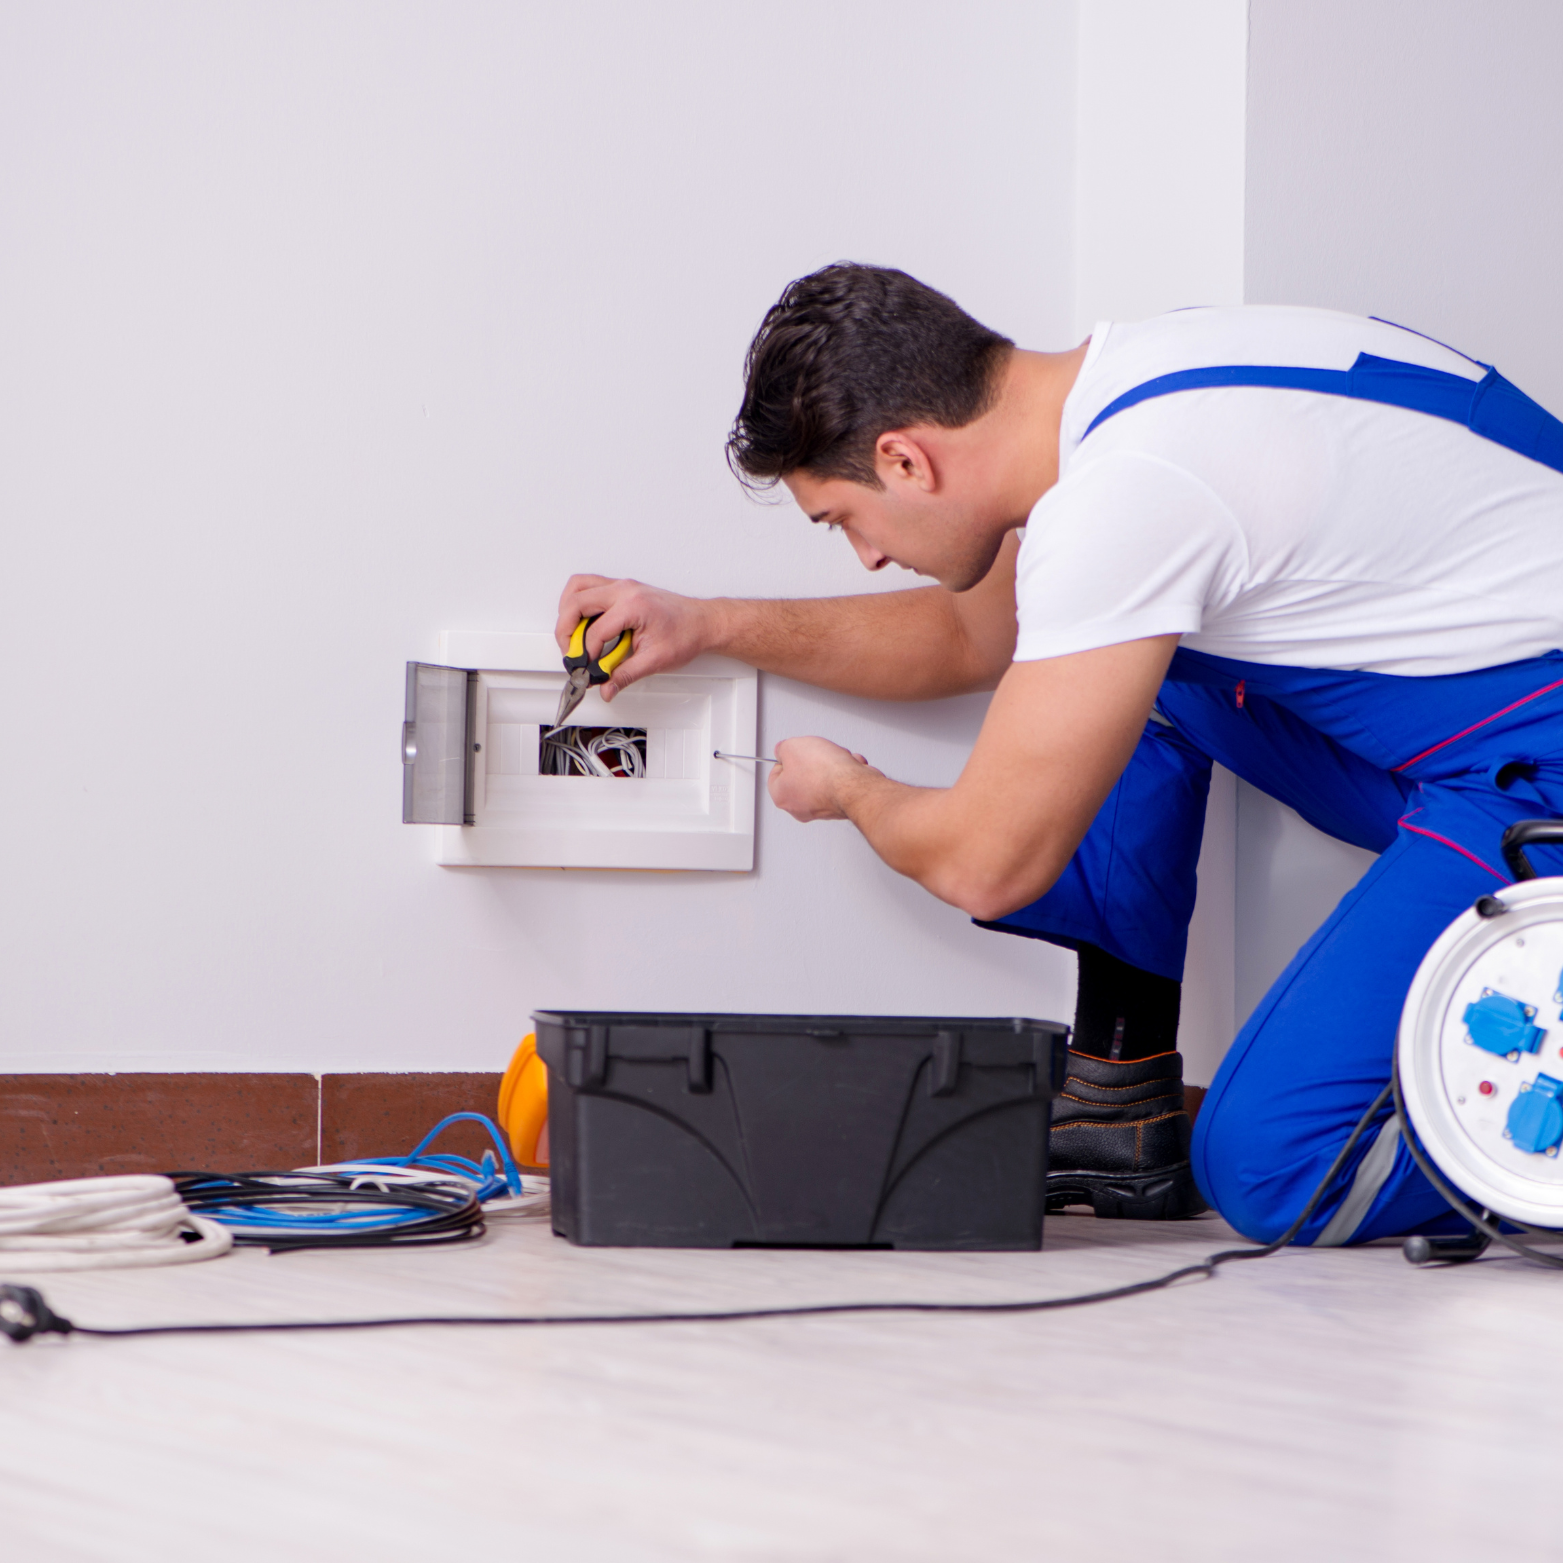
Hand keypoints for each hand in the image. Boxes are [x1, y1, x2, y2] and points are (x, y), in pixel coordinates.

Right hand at [554, 575, 717, 699]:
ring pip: (577, 587)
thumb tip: (606, 687)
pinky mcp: (621, 588)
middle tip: (571, 652)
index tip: (587, 669)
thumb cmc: (686, 634)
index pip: (596, 630)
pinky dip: (578, 603)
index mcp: (633, 606)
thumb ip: (626, 675)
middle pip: (576, 603)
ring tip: (571, 636)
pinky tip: (582, 623)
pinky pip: (588, 586)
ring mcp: (622, 585)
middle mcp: (625, 590)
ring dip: (567, 611)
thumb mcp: (655, 660)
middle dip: (566, 631)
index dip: (587, 654)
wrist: (703, 622)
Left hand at [767, 736, 882, 821]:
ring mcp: (822, 809)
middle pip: (802, 776)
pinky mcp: (841, 806)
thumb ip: (783, 748)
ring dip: (833, 764)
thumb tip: (784, 750)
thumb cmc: (824, 772)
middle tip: (817, 754)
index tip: (792, 752)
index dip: (785, 758)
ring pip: (824, 779)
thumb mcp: (792, 747)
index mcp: (782, 797)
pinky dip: (846, 773)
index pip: (775, 774)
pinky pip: (841, 784)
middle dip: (813, 761)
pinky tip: (848, 767)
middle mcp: (800, 808)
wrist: (854, 785)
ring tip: (837, 760)